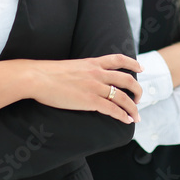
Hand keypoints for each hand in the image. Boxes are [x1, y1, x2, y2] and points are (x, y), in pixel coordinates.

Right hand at [22, 54, 143, 123]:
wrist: (37, 78)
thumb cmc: (47, 73)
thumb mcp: (70, 66)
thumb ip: (81, 70)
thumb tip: (82, 77)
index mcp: (92, 62)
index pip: (118, 59)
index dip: (132, 63)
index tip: (141, 68)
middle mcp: (97, 73)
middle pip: (126, 79)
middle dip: (137, 89)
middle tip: (139, 98)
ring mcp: (95, 87)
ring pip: (123, 97)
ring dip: (133, 107)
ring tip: (137, 115)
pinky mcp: (90, 101)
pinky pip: (112, 109)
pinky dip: (123, 115)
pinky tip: (127, 120)